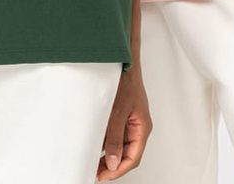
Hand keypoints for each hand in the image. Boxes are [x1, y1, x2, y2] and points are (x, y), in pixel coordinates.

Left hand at [96, 64, 151, 179]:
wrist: (122, 60)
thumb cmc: (126, 81)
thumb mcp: (118, 112)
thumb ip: (115, 138)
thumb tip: (112, 163)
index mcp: (142, 128)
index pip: (132, 158)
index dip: (118, 170)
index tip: (103, 177)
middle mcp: (136, 127)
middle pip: (125, 154)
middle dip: (111, 166)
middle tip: (95, 173)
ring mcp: (128, 121)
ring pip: (118, 145)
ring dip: (107, 154)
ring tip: (92, 161)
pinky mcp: (120, 115)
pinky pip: (113, 134)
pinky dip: (104, 141)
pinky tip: (93, 145)